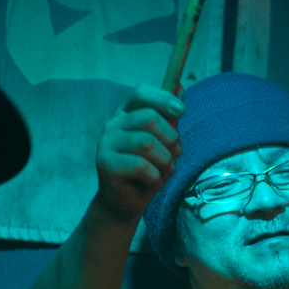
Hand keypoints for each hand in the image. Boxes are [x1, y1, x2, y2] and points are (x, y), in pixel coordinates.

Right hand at [94, 84, 184, 222]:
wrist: (127, 202)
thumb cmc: (148, 169)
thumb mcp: (163, 141)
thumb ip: (169, 116)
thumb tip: (180, 86)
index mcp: (126, 115)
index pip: (141, 93)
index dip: (163, 99)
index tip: (182, 111)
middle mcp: (113, 125)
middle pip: (150, 118)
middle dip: (171, 140)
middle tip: (174, 156)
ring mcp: (106, 143)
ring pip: (147, 143)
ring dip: (165, 161)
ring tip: (163, 171)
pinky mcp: (105, 164)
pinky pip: (141, 166)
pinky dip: (155, 177)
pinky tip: (152, 182)